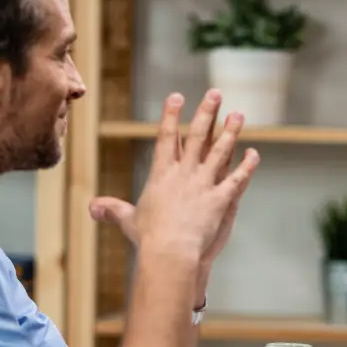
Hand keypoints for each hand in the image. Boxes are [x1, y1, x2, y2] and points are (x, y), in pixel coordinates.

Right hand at [90, 90, 252, 267]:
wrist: (169, 252)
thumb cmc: (148, 238)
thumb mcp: (129, 221)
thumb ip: (112, 210)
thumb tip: (91, 208)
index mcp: (162, 175)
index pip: (167, 138)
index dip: (172, 116)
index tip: (176, 97)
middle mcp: (184, 174)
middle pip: (198, 136)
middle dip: (206, 112)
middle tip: (215, 93)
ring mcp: (204, 185)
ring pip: (220, 152)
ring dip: (231, 132)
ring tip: (238, 115)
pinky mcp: (221, 199)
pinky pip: (237, 179)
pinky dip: (247, 167)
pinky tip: (254, 154)